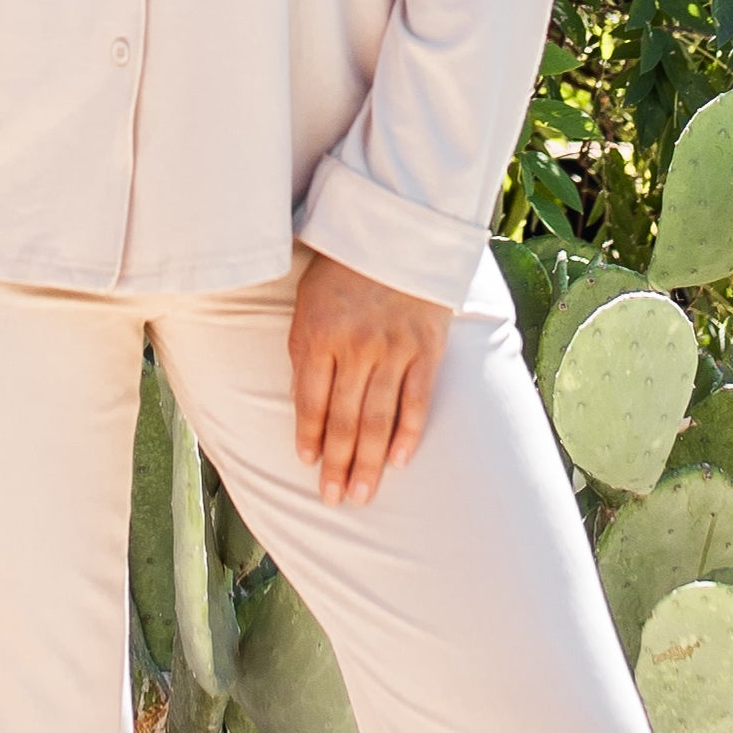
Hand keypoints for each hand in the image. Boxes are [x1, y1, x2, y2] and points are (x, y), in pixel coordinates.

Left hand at [289, 253, 448, 507]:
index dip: (309, 436)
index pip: (310, 401)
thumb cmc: (343, 271)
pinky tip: (398, 462)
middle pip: (344, 419)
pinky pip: (417, 400)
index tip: (308, 464)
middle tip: (333, 498)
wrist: (398, 233)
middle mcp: (356, 348)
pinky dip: (408, 433)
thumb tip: (305, 405)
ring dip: (369, 462)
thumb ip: (305, 353)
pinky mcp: (427, 349)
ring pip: (378, 419)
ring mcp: (394, 350)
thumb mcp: (308, 304)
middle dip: (337, 464)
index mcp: (318, 335)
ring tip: (362, 494)